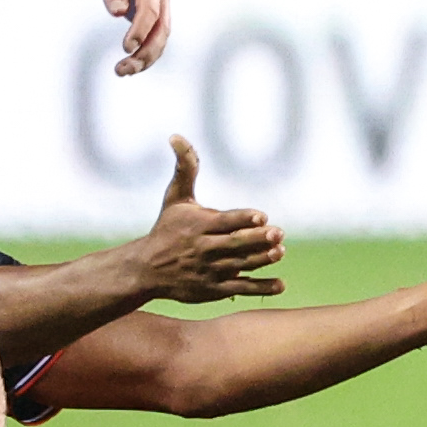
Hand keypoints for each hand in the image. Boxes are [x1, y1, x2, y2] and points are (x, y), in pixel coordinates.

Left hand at [93, 0, 169, 74]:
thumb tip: (117, 12)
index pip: (150, 11)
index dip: (140, 31)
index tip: (126, 48)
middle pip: (161, 30)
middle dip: (146, 52)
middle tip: (123, 69)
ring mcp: (160, 8)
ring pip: (161, 38)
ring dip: (146, 58)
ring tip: (122, 71)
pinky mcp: (153, 17)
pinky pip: (154, 39)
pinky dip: (145, 54)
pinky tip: (129, 66)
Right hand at [125, 139, 281, 303]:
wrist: (144, 270)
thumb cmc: (166, 229)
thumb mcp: (175, 198)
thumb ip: (185, 168)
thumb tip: (176, 136)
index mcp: (197, 226)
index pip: (224, 222)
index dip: (243, 219)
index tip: (262, 216)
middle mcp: (203, 249)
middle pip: (235, 244)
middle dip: (257, 239)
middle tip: (278, 234)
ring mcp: (209, 271)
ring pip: (239, 266)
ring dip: (261, 260)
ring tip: (279, 252)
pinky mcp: (213, 290)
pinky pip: (240, 289)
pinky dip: (261, 288)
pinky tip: (281, 285)